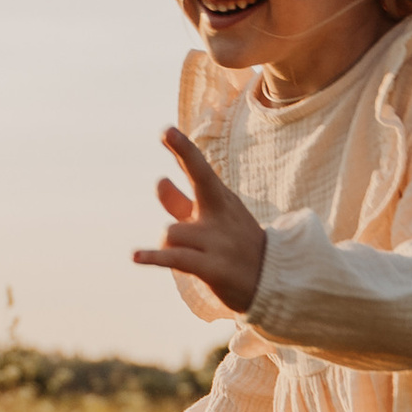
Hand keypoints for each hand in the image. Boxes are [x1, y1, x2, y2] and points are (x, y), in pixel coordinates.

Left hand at [133, 129, 266, 311]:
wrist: (275, 281)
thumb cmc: (236, 246)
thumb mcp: (213, 220)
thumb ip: (182, 202)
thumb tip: (159, 180)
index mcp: (221, 200)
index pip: (201, 170)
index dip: (183, 149)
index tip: (167, 131)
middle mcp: (221, 214)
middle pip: (202, 177)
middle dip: (186, 153)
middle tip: (167, 131)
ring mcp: (218, 240)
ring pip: (170, 232)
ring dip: (167, 245)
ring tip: (189, 256)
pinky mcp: (213, 268)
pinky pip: (175, 258)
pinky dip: (154, 258)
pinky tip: (136, 257)